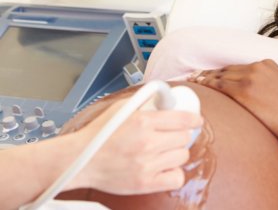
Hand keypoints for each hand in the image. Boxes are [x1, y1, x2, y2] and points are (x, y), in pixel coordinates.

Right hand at [68, 98, 202, 193]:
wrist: (79, 161)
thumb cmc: (99, 134)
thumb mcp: (121, 108)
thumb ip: (145, 102)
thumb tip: (166, 95)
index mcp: (143, 122)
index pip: (183, 119)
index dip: (194, 119)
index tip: (196, 121)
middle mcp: (147, 143)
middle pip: (184, 138)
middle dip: (180, 136)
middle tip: (172, 137)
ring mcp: (147, 165)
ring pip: (182, 157)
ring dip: (176, 153)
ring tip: (164, 152)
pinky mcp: (145, 183)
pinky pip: (176, 179)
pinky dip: (174, 174)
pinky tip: (164, 168)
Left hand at [189, 60, 277, 144]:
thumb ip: (269, 84)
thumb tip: (258, 93)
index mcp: (268, 65)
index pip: (239, 66)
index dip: (223, 71)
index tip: (212, 75)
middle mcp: (257, 67)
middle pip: (227, 69)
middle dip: (211, 74)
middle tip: (197, 77)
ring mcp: (249, 78)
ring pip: (220, 76)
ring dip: (205, 79)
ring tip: (193, 82)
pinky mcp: (243, 92)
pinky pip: (218, 86)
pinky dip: (206, 85)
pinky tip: (198, 88)